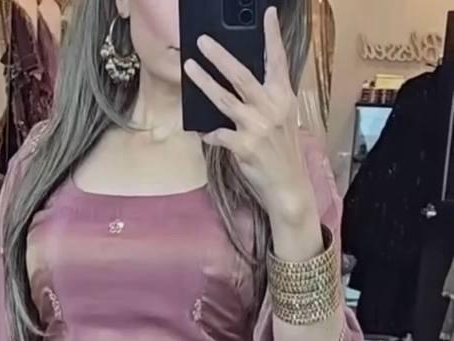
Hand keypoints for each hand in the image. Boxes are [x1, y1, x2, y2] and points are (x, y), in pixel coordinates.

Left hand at [184, 7, 315, 224]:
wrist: (288, 187)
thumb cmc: (282, 152)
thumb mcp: (283, 119)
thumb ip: (267, 100)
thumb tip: (240, 85)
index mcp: (284, 97)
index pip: (278, 61)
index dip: (272, 36)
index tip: (267, 14)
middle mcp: (271, 108)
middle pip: (241, 75)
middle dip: (220, 56)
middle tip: (203, 41)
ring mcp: (257, 127)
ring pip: (224, 99)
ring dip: (204, 82)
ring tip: (189, 68)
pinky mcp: (244, 147)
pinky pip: (218, 134)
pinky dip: (209, 132)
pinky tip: (202, 131)